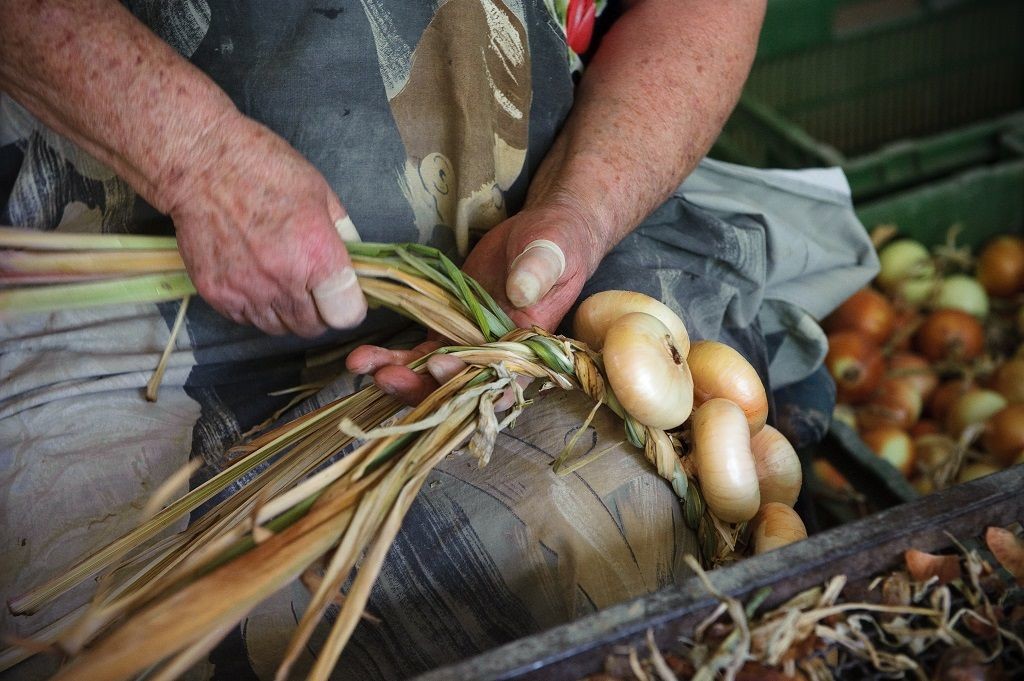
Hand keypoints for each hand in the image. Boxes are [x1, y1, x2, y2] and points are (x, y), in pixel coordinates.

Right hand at [163, 113, 366, 336]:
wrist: (199, 164)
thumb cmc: (262, 168)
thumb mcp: (320, 193)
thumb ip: (342, 233)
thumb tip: (354, 261)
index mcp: (317, 255)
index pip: (347, 315)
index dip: (350, 306)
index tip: (344, 296)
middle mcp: (283, 281)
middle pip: (313, 327)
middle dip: (319, 312)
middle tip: (312, 288)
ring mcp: (247, 291)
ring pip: (279, 328)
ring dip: (286, 313)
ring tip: (281, 282)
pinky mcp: (217, 294)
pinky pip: (246, 319)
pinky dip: (255, 308)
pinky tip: (254, 280)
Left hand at [349, 203, 602, 402]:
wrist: (542, 236)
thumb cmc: (558, 243)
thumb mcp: (555, 250)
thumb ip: (540, 270)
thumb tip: (520, 290)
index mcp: (528, 348)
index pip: (502, 381)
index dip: (471, 385)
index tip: (441, 367)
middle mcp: (497, 356)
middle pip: (458, 388)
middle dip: (420, 387)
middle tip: (388, 375)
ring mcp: (469, 346)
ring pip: (430, 376)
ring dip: (398, 376)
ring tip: (363, 366)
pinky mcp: (448, 331)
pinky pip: (417, 353)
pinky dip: (391, 358)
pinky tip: (362, 357)